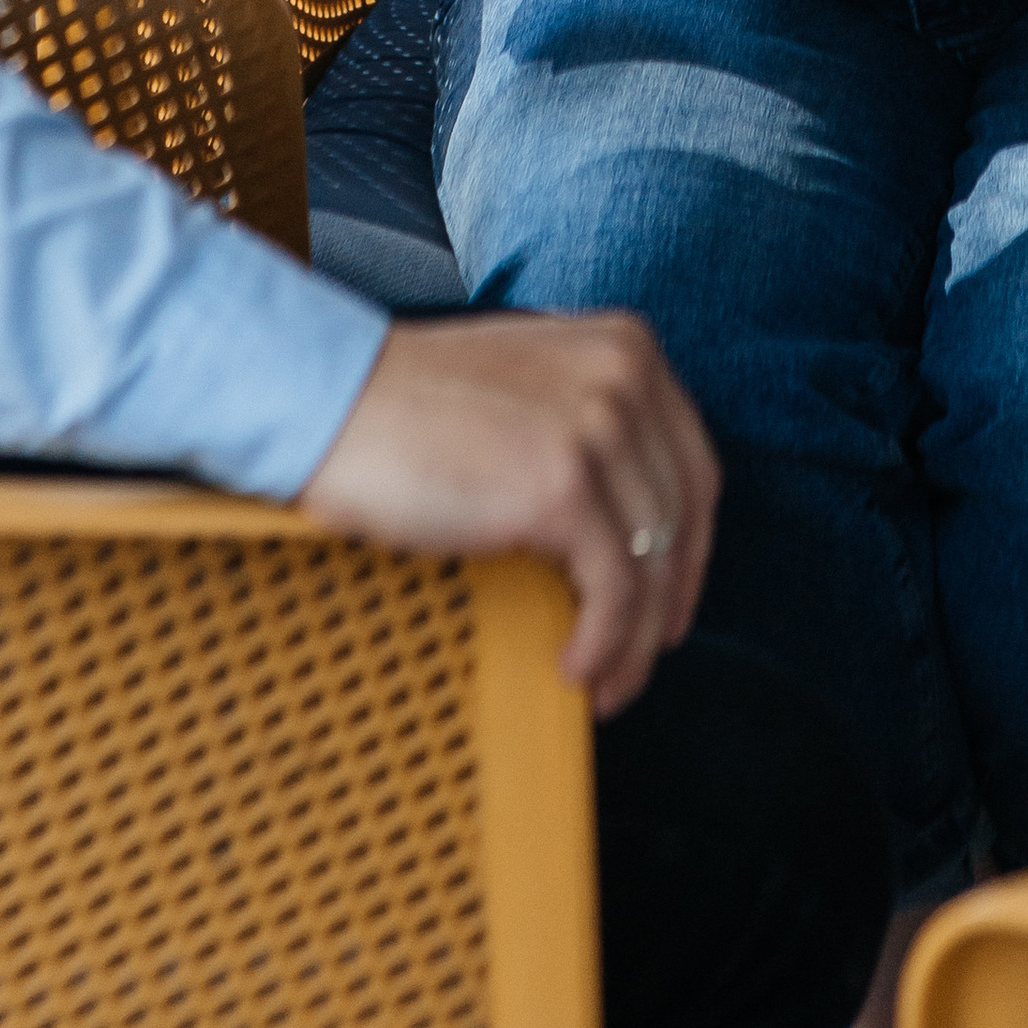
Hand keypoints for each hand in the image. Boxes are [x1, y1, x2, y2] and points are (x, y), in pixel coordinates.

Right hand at [298, 312, 718, 712]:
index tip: (670, 602)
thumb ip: (588, 423)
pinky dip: (603, 644)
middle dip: (666, 604)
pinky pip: (612, 590)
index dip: (690, 548)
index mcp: (625, 345)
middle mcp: (624, 374)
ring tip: (602, 682)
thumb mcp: (530, 383)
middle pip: (680, 520)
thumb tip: (633, 527)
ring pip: (651, 563)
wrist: (333, 401)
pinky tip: (573, 667)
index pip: (693, 467)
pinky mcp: (560, 485)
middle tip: (637, 658)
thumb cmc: (414, 406)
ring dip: (633, 641)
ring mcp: (595, 426)